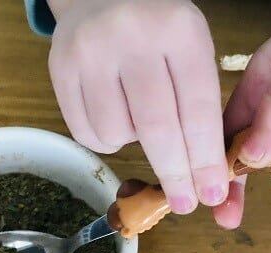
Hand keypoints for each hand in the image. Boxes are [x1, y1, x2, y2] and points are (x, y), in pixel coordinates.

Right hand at [48, 0, 228, 213]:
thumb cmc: (157, 30)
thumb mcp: (191, 49)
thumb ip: (199, 104)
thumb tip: (205, 176)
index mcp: (180, 31)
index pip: (198, 109)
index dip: (205, 160)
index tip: (211, 193)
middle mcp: (132, 37)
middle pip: (157, 128)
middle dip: (175, 174)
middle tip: (185, 204)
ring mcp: (90, 51)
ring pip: (116, 134)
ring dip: (133, 145)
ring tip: (138, 122)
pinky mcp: (59, 67)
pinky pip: (85, 132)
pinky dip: (106, 138)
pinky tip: (114, 116)